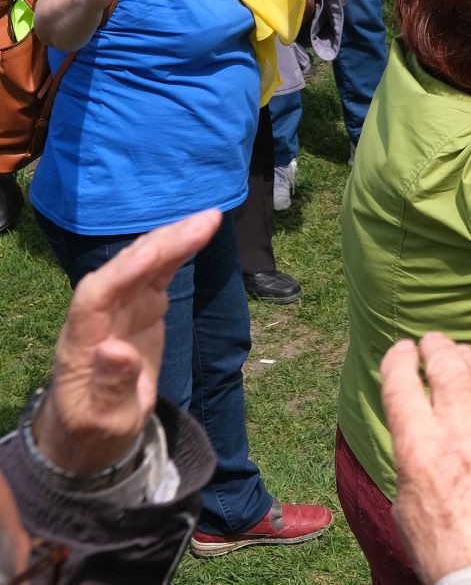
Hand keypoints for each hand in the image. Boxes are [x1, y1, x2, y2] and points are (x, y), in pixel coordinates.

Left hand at [34, 210, 220, 474]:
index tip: (158, 252)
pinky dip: (177, 251)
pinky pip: (156, 272)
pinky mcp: (138, 308)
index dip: (126, 270)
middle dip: (161, 244)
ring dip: (173, 239)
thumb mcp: (103, 419)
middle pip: (124, 269)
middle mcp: (97, 316)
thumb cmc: (95, 429)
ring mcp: (118, 309)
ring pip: (142, 264)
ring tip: (210, 219)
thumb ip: (109, 385)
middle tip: (204, 222)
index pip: (97, 295)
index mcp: (82, 342)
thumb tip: (115, 349)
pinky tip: (200, 232)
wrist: (90, 430)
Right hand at [382, 334, 470, 582]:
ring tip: (459, 353)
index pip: (403, 384)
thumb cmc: (441, 545)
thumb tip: (418, 426)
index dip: (399, 359)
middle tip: (431, 342)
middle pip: (447, 368)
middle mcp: (458, 433)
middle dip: (436, 347)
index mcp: (418, 450)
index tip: (400, 350)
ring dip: (468, 358)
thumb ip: (410, 456)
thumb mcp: (404, 502)